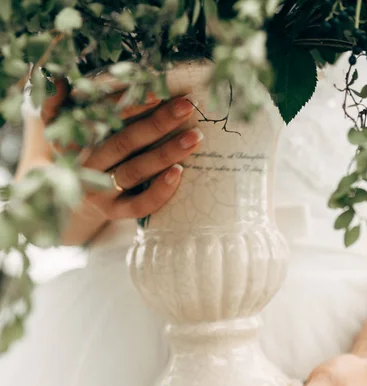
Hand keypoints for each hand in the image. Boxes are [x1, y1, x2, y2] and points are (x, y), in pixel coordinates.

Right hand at [42, 80, 201, 222]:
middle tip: (186, 107)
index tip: (157, 91)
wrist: (65, 201)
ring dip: (166, 153)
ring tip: (194, 138)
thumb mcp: (57, 127)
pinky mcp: (113, 212)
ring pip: (135, 172)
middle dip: (157, 124)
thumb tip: (58, 77)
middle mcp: (84, 166)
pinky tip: (179, 173)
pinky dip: (159, 191)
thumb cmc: (74, 154)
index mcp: (71, 140)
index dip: (129, 106)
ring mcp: (99, 192)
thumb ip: (58, 103)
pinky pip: (139, 206)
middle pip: (123, 143)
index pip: (101, 119)